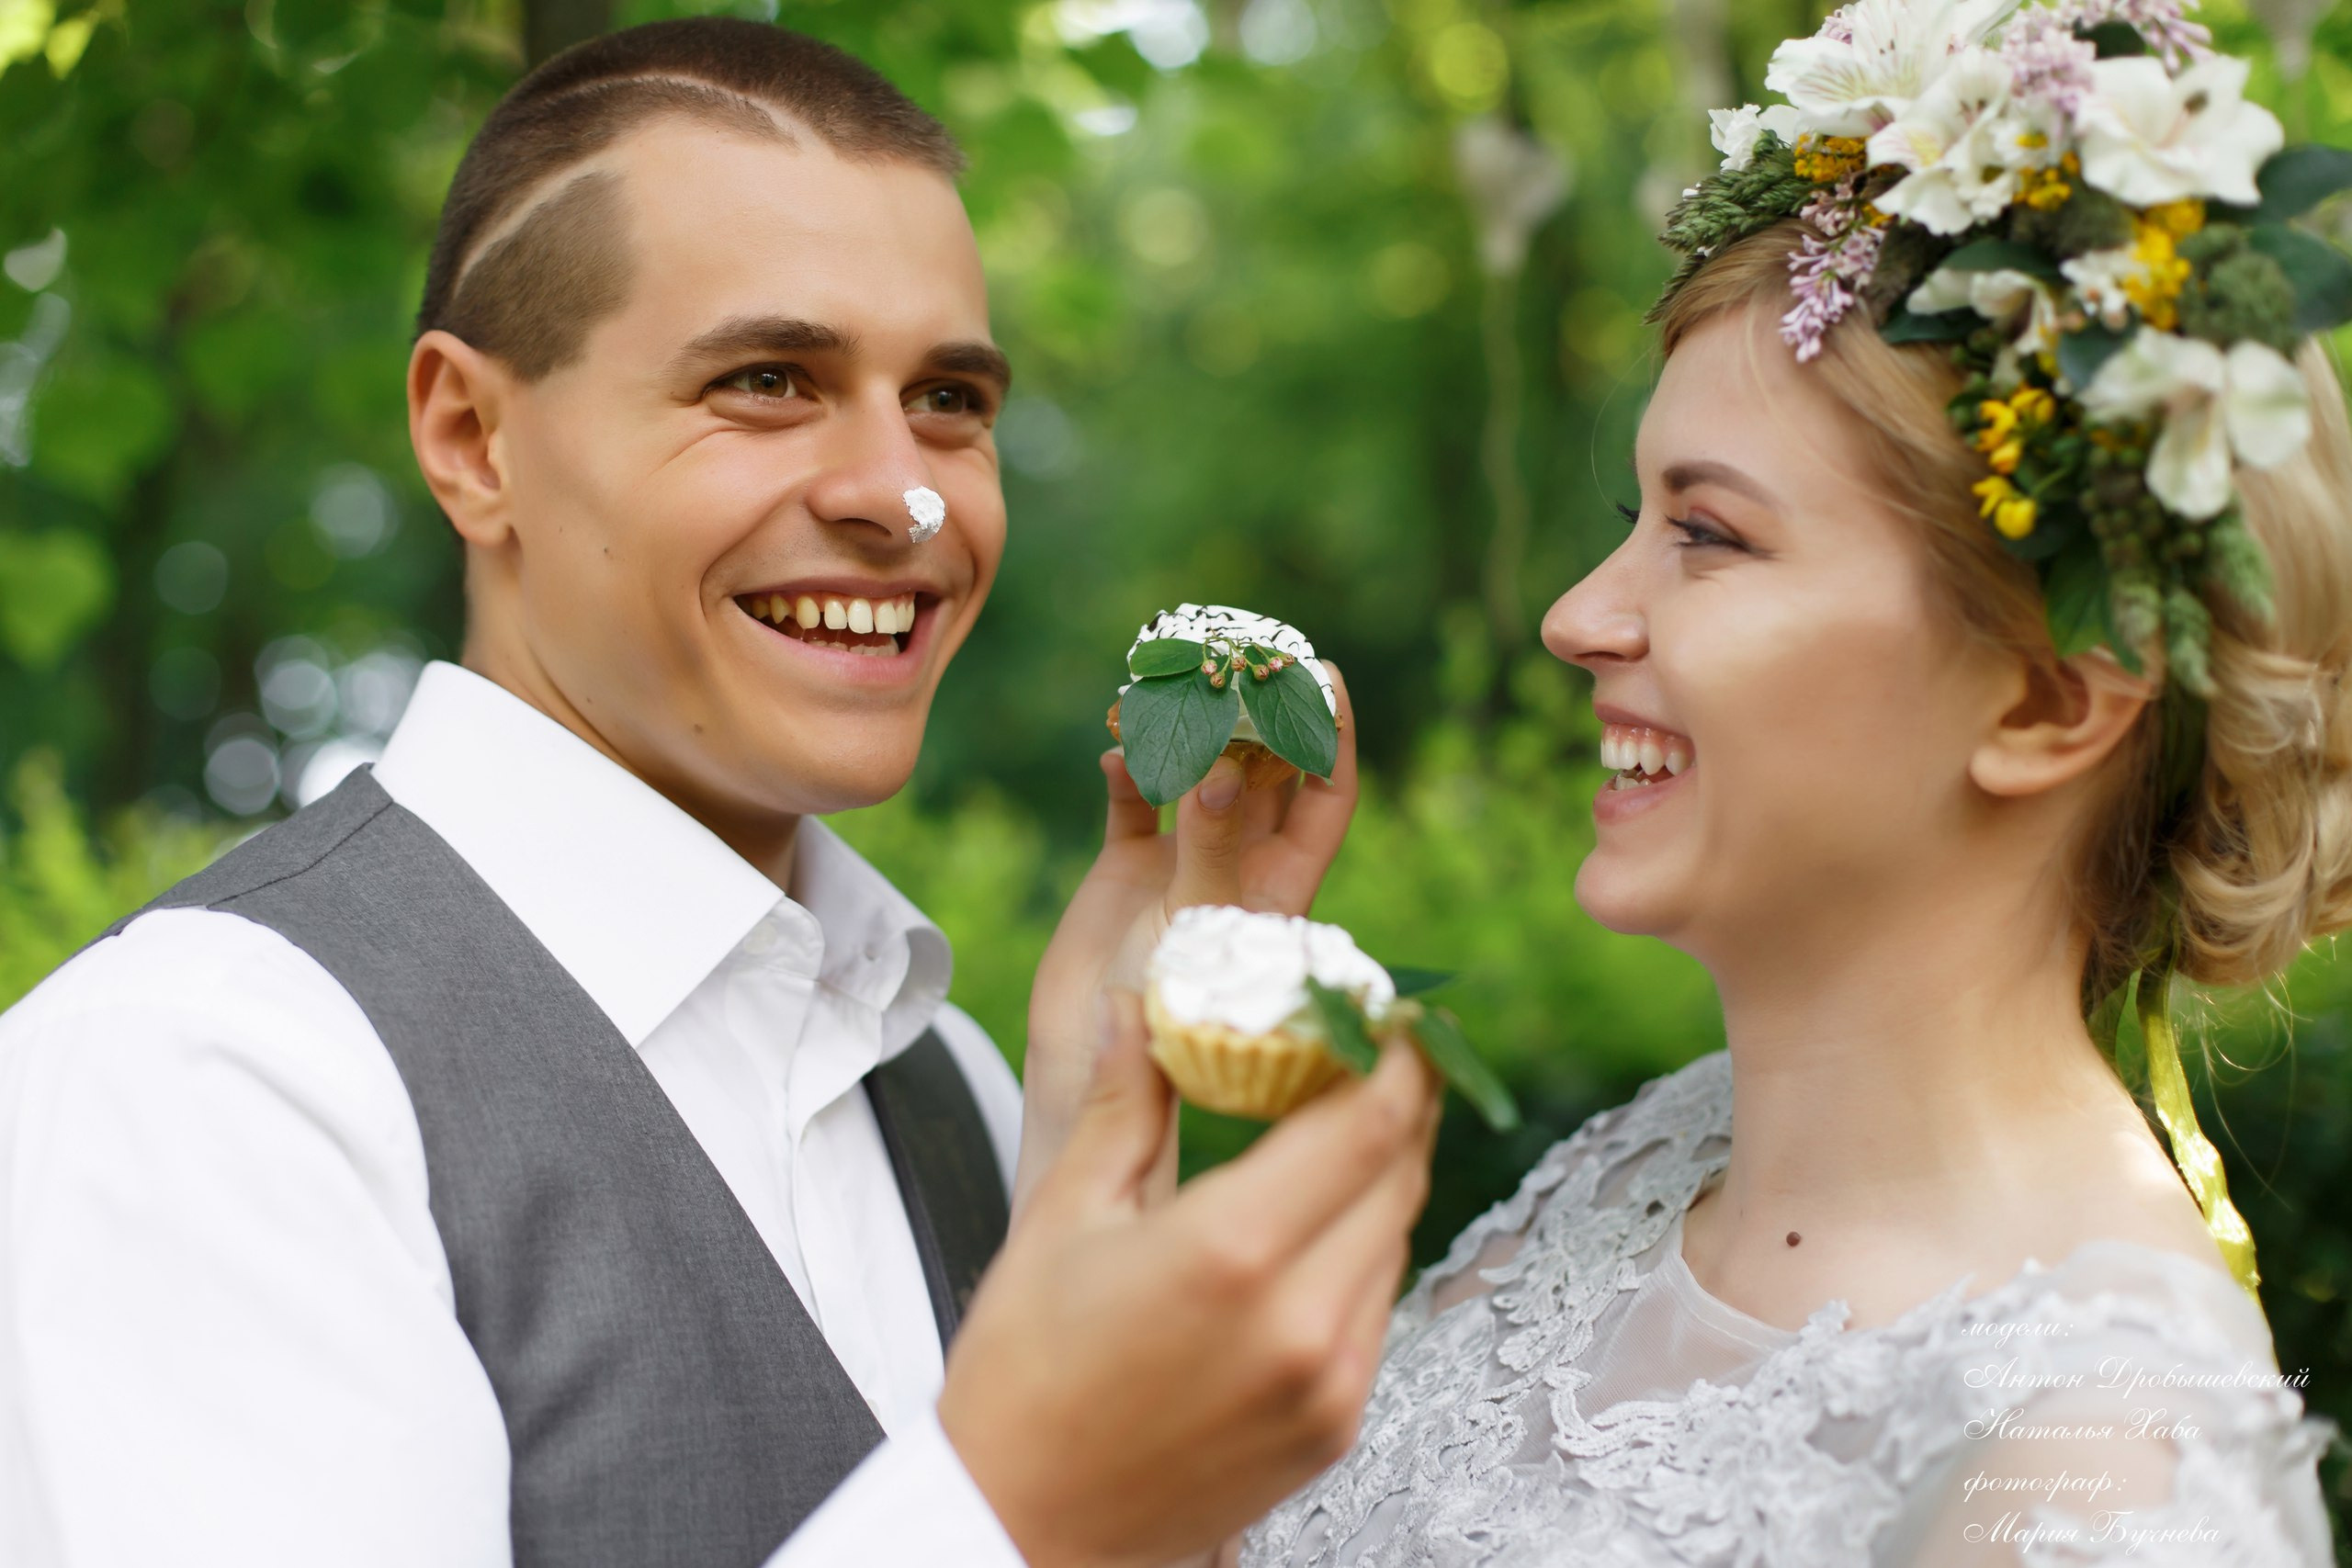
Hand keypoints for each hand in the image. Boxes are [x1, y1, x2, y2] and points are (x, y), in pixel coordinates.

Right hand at [940, 1000, 1438, 1567]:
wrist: (1023, 1528)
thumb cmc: (1024, 1372)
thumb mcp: (1063, 1216)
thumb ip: (1123, 1099)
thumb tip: (1143, 999)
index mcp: (1232, 1251)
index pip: (1369, 1121)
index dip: (1395, 1052)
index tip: (1385, 1007)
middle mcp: (1303, 1320)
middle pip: (1401, 1171)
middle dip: (1397, 1096)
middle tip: (1370, 1042)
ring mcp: (1332, 1382)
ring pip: (1397, 1235)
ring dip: (1383, 1168)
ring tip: (1337, 1118)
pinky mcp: (1338, 1426)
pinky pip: (1379, 1304)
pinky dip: (1364, 1243)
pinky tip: (1315, 1216)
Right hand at [1018, 665, 1360, 1205]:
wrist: (1092, 1073)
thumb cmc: (1166, 1022)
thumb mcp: (1200, 931)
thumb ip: (1211, 853)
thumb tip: (1222, 771)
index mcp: (1286, 883)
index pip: (1328, 793)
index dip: (1333, 733)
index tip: (1324, 672)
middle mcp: (1242, 864)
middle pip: (1266, 768)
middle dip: (1258, 710)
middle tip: (1242, 652)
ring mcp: (1184, 862)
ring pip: (1197, 770)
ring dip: (1187, 726)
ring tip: (1172, 681)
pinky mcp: (1126, 867)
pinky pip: (1133, 800)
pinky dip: (1126, 767)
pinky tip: (1114, 747)